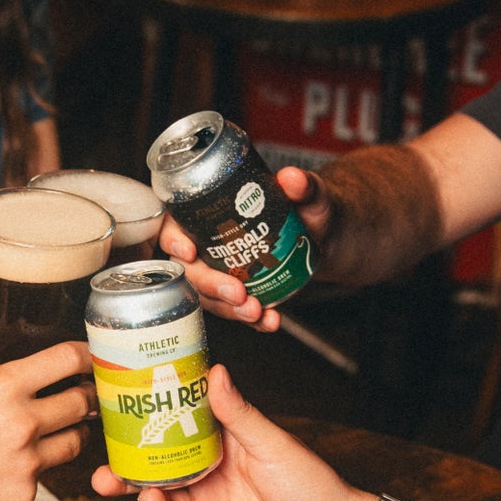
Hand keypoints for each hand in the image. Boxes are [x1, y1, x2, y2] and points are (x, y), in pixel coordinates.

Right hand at [0, 324, 93, 500]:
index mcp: (4, 386)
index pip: (68, 359)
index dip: (85, 354)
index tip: (89, 356)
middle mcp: (23, 424)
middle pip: (82, 401)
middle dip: (86, 393)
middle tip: (83, 390)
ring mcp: (26, 463)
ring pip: (75, 440)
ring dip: (71, 429)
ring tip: (59, 424)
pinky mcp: (24, 494)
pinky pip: (46, 473)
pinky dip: (38, 464)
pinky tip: (18, 458)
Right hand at [92, 361, 370, 500]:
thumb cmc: (311, 484)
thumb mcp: (270, 444)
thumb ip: (237, 413)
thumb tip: (214, 371)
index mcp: (218, 444)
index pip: (169, 431)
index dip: (140, 429)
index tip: (115, 423)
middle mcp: (206, 475)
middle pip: (152, 472)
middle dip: (124, 475)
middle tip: (104, 477)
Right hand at [156, 164, 337, 329]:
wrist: (326, 237)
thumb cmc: (309, 208)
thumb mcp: (309, 193)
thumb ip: (303, 186)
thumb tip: (293, 178)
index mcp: (211, 212)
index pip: (177, 223)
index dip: (174, 239)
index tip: (189, 252)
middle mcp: (210, 245)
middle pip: (191, 269)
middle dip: (210, 284)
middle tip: (236, 292)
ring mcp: (223, 272)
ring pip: (210, 296)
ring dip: (229, 309)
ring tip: (255, 312)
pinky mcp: (240, 294)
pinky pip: (237, 311)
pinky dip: (253, 321)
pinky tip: (269, 322)